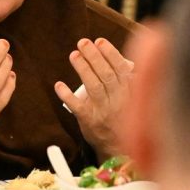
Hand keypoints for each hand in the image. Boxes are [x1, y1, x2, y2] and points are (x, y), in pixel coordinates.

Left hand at [54, 38, 132, 158]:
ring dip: (83, 69)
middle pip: (106, 75)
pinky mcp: (89, 121)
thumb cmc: (121, 118)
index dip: (111, 54)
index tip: (100, 41)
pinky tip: (59, 85)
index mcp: (129, 93)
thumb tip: (122, 59)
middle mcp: (118, 101)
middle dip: (94, 56)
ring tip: (74, 55)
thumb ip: (127, 81)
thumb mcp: (130, 99)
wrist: (118, 149)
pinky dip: (67, 95)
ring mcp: (103, 111)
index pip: (121, 69)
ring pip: (94, 87)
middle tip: (82, 42)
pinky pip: (77, 107)